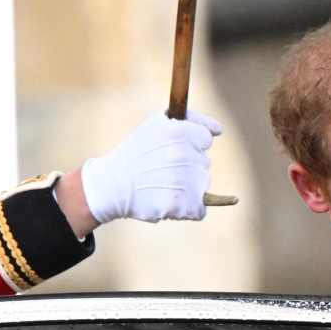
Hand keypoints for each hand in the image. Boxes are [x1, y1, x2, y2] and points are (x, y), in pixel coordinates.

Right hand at [80, 109, 222, 223]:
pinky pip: (199, 210)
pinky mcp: (181, 205)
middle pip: (203, 164)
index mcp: (180, 131)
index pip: (205, 139)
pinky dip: (188, 209)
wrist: (111, 184)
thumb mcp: (156, 122)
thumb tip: (219, 131)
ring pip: (202, 185)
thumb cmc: (136, 151)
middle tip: (162, 169)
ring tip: (162, 185)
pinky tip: (169, 202)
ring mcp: (184, 181)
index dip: (191, 145)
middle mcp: (184, 154)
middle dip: (188, 167)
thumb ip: (189, 119)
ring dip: (188, 188)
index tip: (174, 151)